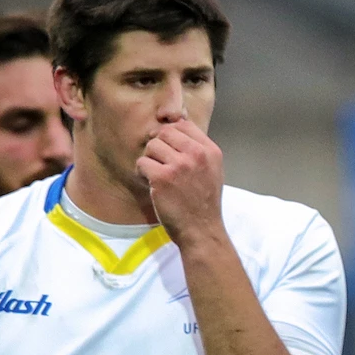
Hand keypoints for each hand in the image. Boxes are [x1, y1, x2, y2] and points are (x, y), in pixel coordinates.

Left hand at [138, 119, 225, 245]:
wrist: (202, 229)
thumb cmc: (204, 202)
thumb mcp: (212, 170)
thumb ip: (198, 150)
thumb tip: (175, 127)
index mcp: (211, 151)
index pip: (184, 125)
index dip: (171, 135)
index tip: (169, 150)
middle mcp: (197, 154)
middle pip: (165, 132)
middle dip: (158, 146)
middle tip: (161, 163)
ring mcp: (180, 165)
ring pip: (151, 146)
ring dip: (150, 160)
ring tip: (157, 175)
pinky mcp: (162, 178)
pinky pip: (142, 163)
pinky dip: (142, 173)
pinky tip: (151, 184)